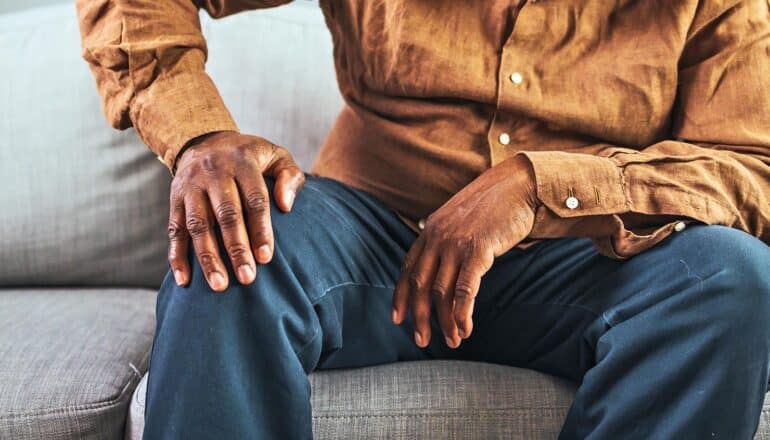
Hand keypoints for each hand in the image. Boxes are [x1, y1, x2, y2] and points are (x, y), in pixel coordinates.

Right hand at [168, 131, 303, 291]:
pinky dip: (177, 256)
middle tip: (247, 278)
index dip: (260, 229)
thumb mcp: (274, 154)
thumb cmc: (249, 157)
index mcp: (242, 163)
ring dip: (207, 257)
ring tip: (219, 285)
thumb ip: (289, 176)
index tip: (266, 258)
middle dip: (236, 248)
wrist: (203, 140)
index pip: (253, 199)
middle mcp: (214, 174)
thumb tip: (286, 206)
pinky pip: (174, 230)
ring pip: (198, 225)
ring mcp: (191, 187)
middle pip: (225, 215)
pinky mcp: (175, 199)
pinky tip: (184, 281)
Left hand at [392, 155, 538, 348]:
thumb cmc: (493, 204)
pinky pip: (465, 289)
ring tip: (453, 341)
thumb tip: (442, 266)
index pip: (408, 269)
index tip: (398, 319)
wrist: (518, 185)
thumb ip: (446, 240)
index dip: (401, 297)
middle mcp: (437, 238)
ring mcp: (456, 244)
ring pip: (441, 292)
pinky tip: (465, 328)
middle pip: (420, 285)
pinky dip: (462, 313)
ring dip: (445, 321)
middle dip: (419, 317)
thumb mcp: (459, 219)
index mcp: (430, 231)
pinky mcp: (478, 250)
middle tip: (422, 341)